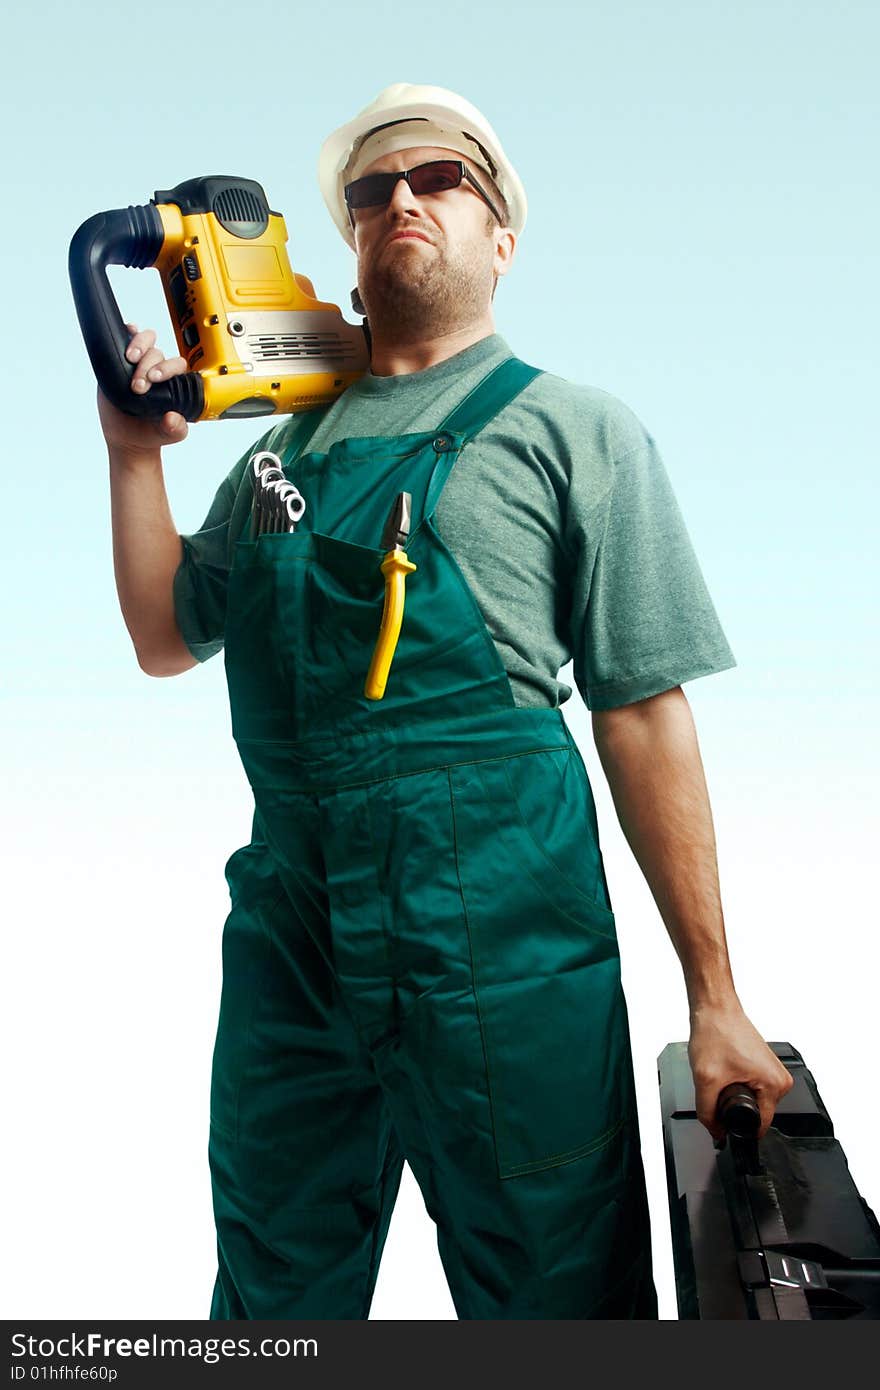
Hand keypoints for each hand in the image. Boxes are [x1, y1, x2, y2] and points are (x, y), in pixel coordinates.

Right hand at [97, 323, 188, 455]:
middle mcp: (157, 368)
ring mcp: (139, 363)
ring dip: (138, 345)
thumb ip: (176, 428)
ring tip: (130, 359)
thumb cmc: (152, 432)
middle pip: (157, 353)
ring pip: (145, 341)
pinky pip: (125, 339)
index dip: (167, 367)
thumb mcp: (168, 434)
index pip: (176, 364)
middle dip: (147, 365)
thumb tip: (173, 418)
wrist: (129, 437)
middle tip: (138, 385)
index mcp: (174, 381)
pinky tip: (125, 332)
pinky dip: (126, 332)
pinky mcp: (120, 361)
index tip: (154, 378)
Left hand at [688, 997, 794, 1141]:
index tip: (723, 1121)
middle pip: (756, 1113)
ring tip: (724, 1073)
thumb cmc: (716, 1033)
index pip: (759, 1125)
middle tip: (720, 1085)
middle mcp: (780, 1079)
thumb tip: (716, 1132)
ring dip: (735, 1094)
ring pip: (753, 1101)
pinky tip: (727, 1069)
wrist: (715, 1009)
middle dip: (734, 1106)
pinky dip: (737, 1084)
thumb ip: (707, 1113)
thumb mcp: (705, 1079)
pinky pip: (753, 1088)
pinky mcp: (766, 1066)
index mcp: (774, 1084)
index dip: (738, 1128)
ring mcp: (774, 1072)